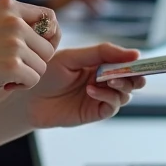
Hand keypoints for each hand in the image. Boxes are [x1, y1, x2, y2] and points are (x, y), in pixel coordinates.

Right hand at [0, 0, 61, 92]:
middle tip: (15, 69)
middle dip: (36, 61)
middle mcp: (14, 21)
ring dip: (27, 75)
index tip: (35, 50)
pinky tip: (4, 84)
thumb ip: (12, 22)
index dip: (48, 36)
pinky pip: (33, 80)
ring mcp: (14, 43)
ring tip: (5, 76)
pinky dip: (21, 86)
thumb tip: (46, 34)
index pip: (50, 18)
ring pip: (42, 66)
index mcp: (8, 6)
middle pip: (48, 46)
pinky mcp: (11, 66)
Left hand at [9, 42, 146, 128]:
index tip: (138, 58)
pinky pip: (111, 106)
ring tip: (107, 79)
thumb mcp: (73, 57)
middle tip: (129, 71)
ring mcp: (100, 97)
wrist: (28, 96)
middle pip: (131, 80)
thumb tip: (133, 53)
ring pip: (125, 93)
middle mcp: (103, 80)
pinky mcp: (94, 112)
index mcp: (98, 64)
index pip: (125, 61)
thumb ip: (101, 53)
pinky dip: (107, 97)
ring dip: (121, 85)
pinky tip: (92, 90)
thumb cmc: (47, 73)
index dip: (134, 60)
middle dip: (134, 75)